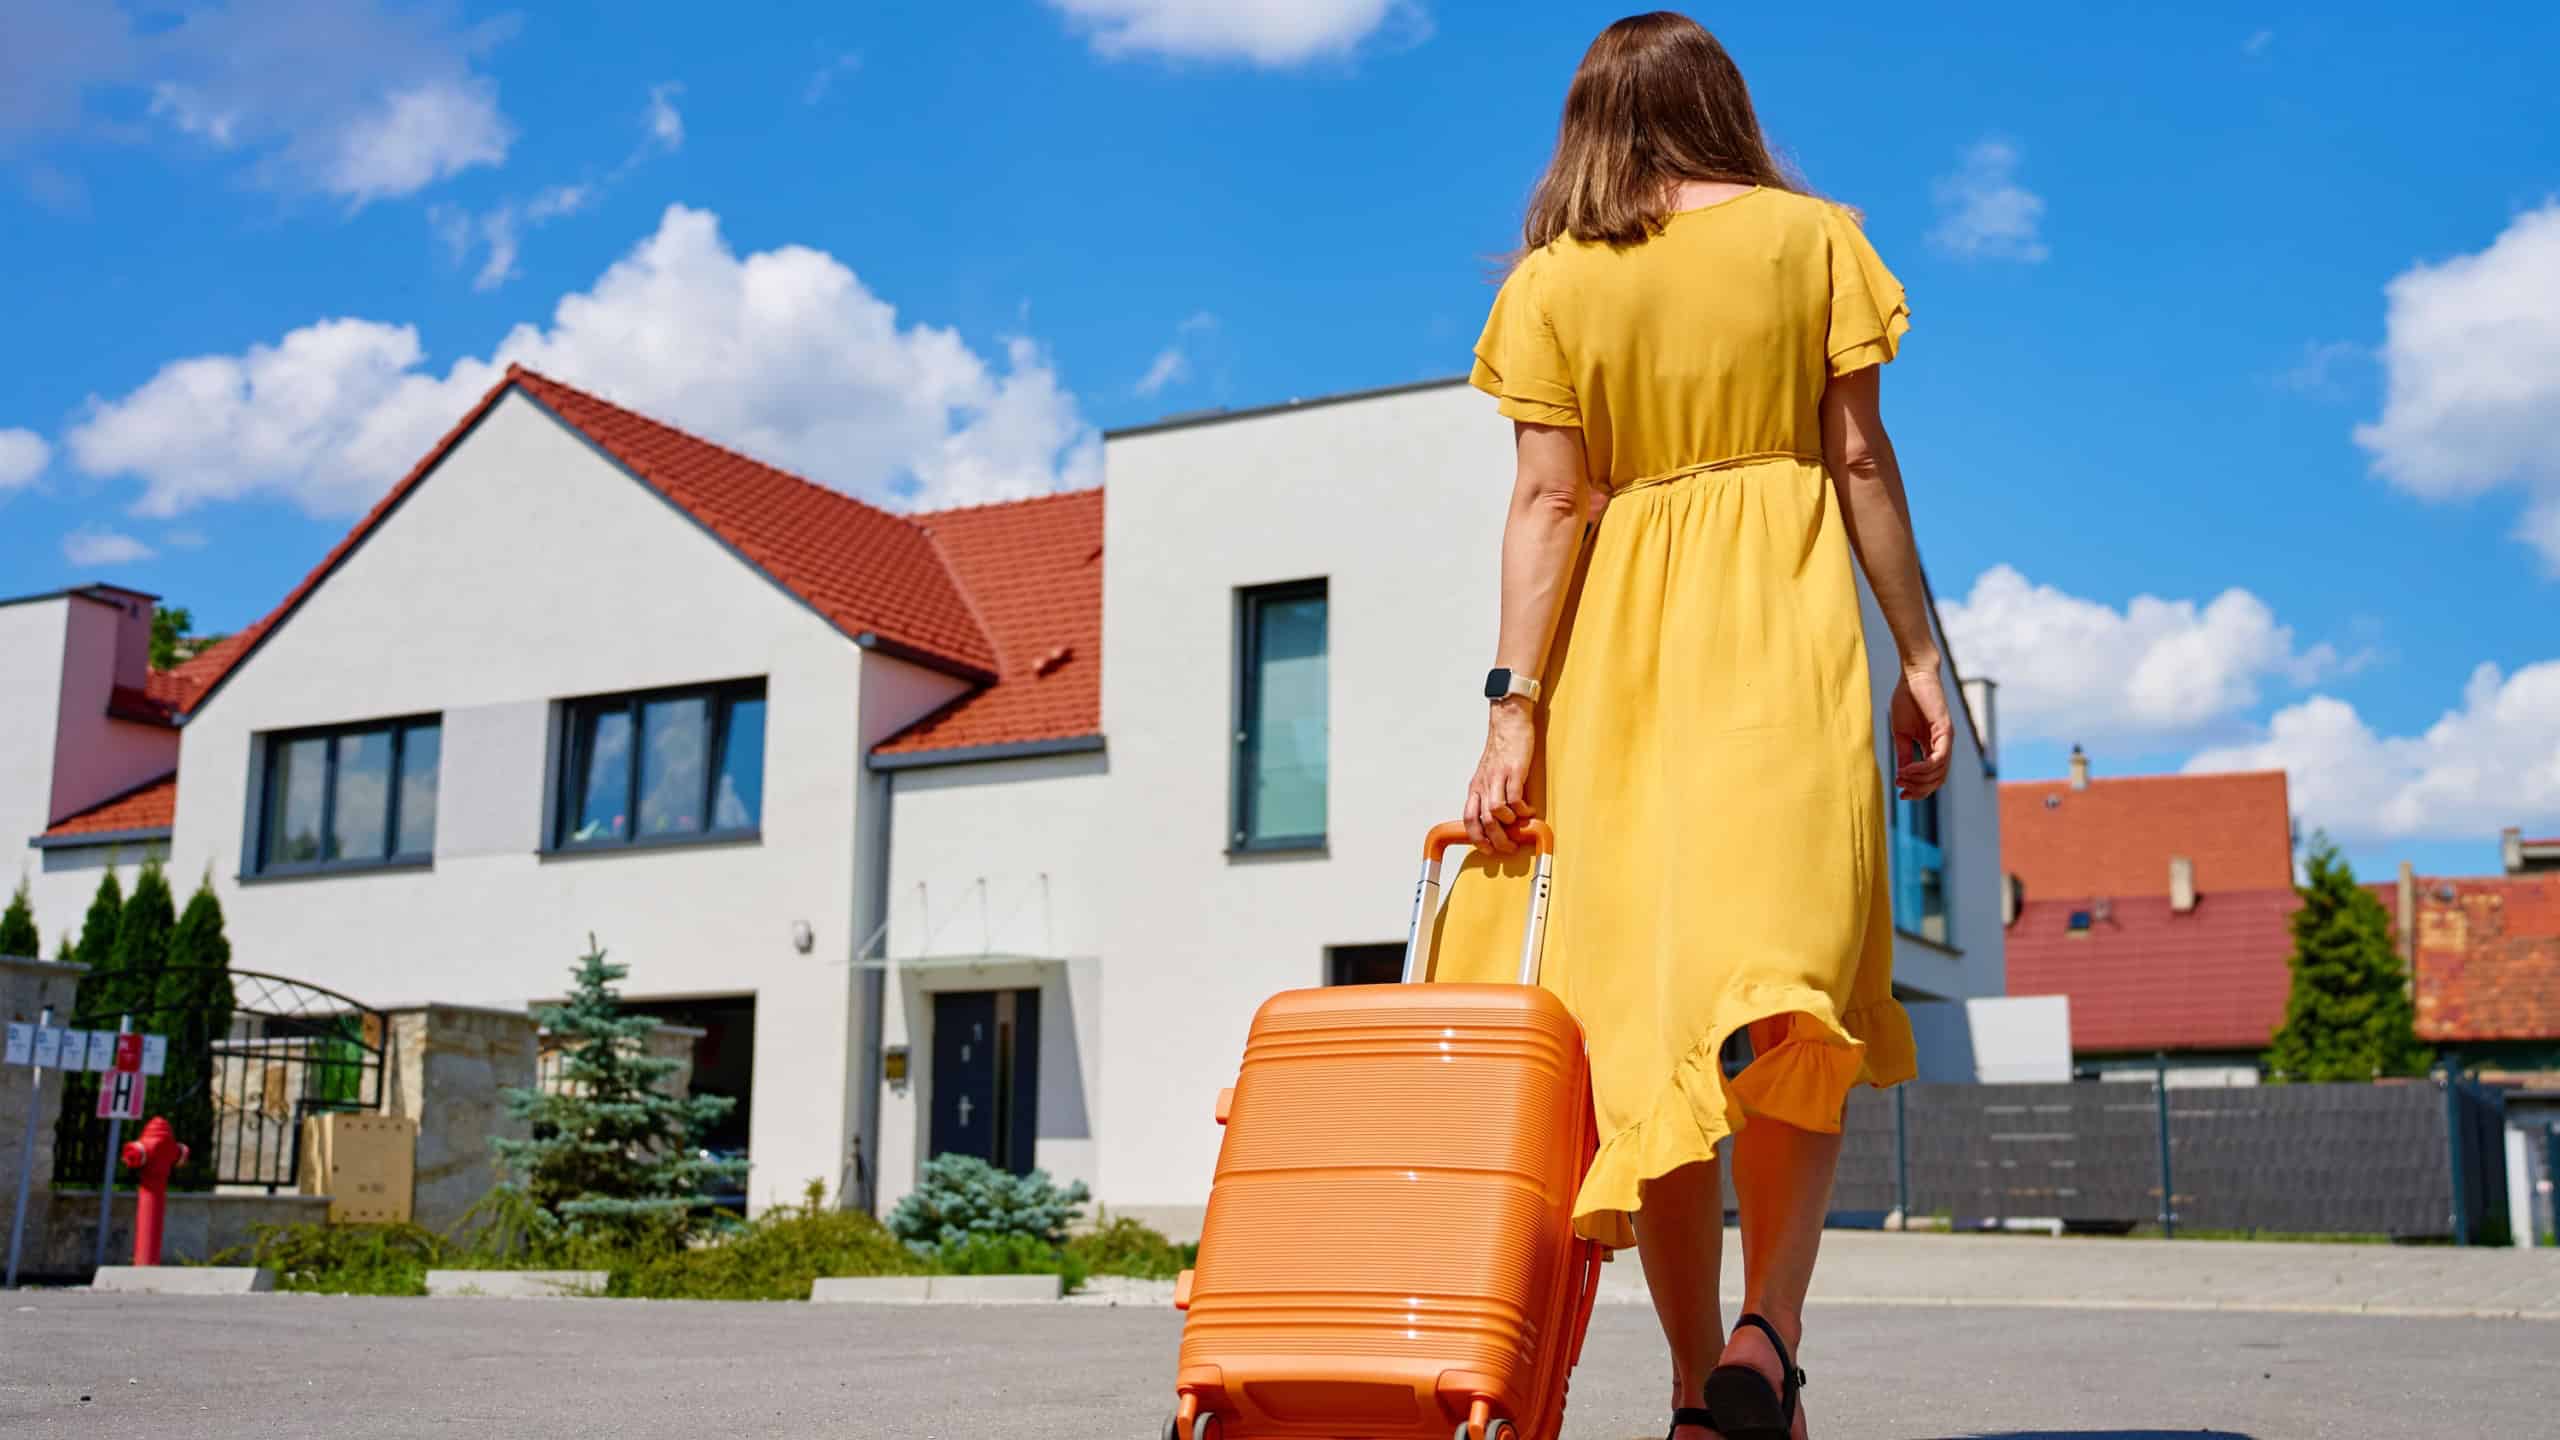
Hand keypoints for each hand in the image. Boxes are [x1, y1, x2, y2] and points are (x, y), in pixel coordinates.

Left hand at [1464, 699, 1536, 852]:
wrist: (1509, 723)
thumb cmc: (1502, 748)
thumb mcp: (1489, 774)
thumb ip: (1490, 793)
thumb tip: (1498, 817)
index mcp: (1476, 787)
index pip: (1469, 818)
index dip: (1477, 837)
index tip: (1488, 848)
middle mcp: (1483, 784)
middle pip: (1483, 821)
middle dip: (1496, 839)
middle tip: (1509, 846)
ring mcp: (1498, 777)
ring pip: (1495, 812)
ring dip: (1509, 824)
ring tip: (1520, 825)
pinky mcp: (1514, 771)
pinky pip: (1515, 798)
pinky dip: (1522, 809)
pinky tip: (1529, 810)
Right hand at [1890, 663, 1952, 800]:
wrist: (1913, 676)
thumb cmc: (1907, 700)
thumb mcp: (1902, 733)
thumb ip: (1905, 754)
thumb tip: (1903, 775)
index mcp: (1934, 746)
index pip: (1933, 777)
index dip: (1919, 790)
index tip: (1900, 794)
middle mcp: (1944, 745)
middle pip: (1938, 780)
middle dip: (1920, 789)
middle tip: (1901, 789)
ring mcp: (1946, 738)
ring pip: (1939, 772)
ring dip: (1919, 780)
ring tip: (1901, 777)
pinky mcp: (1945, 730)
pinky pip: (1939, 757)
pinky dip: (1923, 767)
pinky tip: (1908, 769)